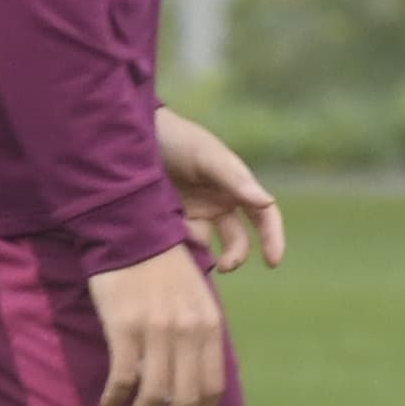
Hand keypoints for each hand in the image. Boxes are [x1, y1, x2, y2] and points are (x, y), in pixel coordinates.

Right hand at [85, 244, 230, 405]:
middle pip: (187, 400)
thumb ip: (199, 335)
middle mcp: (188, 331)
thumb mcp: (195, 298)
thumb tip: (195, 380)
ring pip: (154, 396)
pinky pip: (123, 377)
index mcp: (210, 326)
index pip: (212, 388)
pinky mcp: (124, 326)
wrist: (130, 231)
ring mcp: (157, 330)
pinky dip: (116, 399)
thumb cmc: (162, 267)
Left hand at [158, 106, 286, 276]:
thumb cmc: (177, 139)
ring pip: (208, 246)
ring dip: (200, 249)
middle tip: (224, 266)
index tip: (273, 262)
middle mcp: (219, 203)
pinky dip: (177, 245)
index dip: (273, 239)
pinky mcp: (170, 224)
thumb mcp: (206, 157)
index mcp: (236, 186)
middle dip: (234, 257)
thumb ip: (236, 180)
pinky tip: (162, 228)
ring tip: (181, 234)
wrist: (131, 139)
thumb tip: (268, 202)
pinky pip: (181, 244)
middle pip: (238, 241)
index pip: (264, 217)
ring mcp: (194, 215)